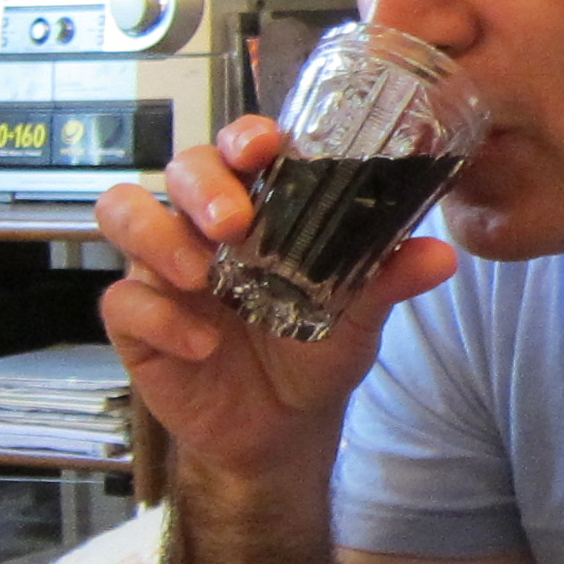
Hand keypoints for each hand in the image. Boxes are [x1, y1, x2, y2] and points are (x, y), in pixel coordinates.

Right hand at [94, 118, 456, 486]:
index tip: (264, 147)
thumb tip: (441, 256)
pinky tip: (202, 345)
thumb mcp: (359, 318)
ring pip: (123, 211)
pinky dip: (159, 319)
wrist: (285, 428)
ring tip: (201, 275)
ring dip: (158, 235)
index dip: (243, 135)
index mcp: (262, 208)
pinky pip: (122, 302)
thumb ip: (389, 279)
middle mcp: (205, 226)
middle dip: (202, 185)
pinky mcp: (138, 321)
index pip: (240, 147)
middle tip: (234, 223)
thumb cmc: (316, 351)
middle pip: (179, 168)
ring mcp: (164, 268)